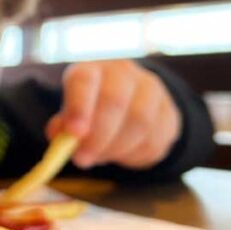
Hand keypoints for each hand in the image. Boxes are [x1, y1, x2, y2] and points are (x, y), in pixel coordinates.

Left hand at [46, 60, 180, 168]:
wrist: (133, 106)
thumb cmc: (93, 112)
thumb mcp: (72, 116)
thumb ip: (63, 126)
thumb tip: (60, 135)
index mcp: (93, 70)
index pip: (85, 80)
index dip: (79, 106)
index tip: (74, 134)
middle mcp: (123, 73)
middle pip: (114, 100)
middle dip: (98, 136)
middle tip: (82, 159)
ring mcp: (151, 89)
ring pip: (139, 121)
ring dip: (117, 148)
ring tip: (102, 157)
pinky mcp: (169, 112)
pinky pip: (155, 138)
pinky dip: (135, 154)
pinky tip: (123, 154)